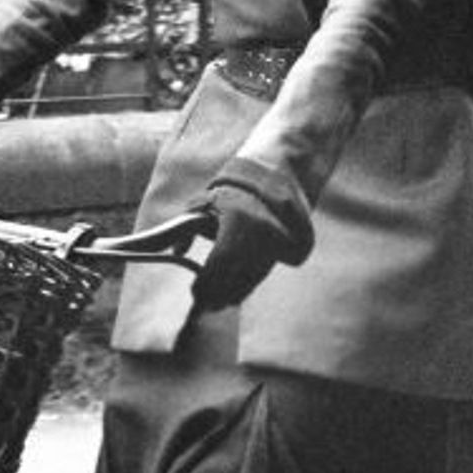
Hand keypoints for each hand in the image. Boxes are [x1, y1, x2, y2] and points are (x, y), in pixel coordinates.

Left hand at [189, 157, 313, 311]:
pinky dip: (252, 280)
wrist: (279, 168)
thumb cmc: (235, 184)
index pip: (220, 265)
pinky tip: (240, 289)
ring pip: (255, 277)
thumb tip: (176, 252)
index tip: (195, 293)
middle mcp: (263, 234)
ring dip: (237, 291)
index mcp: (239, 221)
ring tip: (222, 300)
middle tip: (208, 304)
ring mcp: (282, 241)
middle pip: (239, 279)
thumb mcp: (205, 200)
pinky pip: (270, 269)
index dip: (206, 284)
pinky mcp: (296, 246)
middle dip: (220, 294)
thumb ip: (187, 227)